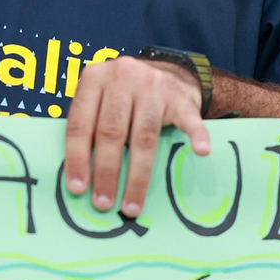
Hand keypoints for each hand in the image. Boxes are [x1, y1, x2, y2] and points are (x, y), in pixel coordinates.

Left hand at [63, 55, 210, 217]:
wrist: (167, 72)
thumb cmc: (124, 96)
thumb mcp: (100, 98)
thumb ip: (88, 126)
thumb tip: (78, 179)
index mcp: (94, 78)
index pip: (80, 123)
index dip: (77, 159)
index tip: (77, 189)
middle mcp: (122, 76)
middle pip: (111, 132)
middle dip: (106, 173)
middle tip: (103, 203)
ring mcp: (153, 84)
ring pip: (143, 136)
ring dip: (137, 176)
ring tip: (131, 206)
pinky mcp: (180, 97)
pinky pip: (188, 120)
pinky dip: (196, 136)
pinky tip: (201, 152)